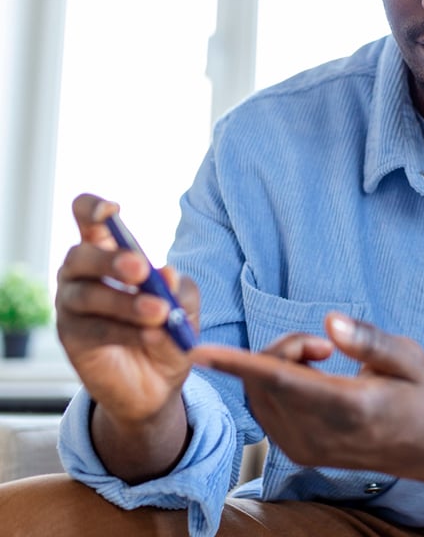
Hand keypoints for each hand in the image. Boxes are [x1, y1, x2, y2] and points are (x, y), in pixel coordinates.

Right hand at [56, 193, 198, 423]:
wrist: (159, 382)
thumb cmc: (169, 327)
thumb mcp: (184, 303)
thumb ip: (179, 288)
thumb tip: (168, 274)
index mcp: (108, 249)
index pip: (86, 217)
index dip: (93, 208)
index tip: (112, 211)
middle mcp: (82, 272)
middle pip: (81, 255)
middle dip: (111, 260)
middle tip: (142, 270)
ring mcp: (72, 304)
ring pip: (88, 295)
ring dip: (126, 302)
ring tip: (159, 312)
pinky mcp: (72, 337)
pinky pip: (93, 329)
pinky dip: (124, 330)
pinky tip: (150, 335)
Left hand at [192, 313, 423, 476]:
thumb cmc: (418, 393)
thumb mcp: (407, 356)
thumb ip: (368, 339)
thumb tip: (329, 321)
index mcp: (348, 408)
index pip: (281, 381)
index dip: (238, 363)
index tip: (200, 351)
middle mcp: (318, 435)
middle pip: (266, 379)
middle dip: (282, 347)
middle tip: (323, 345)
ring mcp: (304, 449)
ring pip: (259, 394)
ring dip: (276, 363)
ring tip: (321, 359)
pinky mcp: (297, 452)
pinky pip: (264, 407)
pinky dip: (273, 382)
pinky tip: (309, 378)